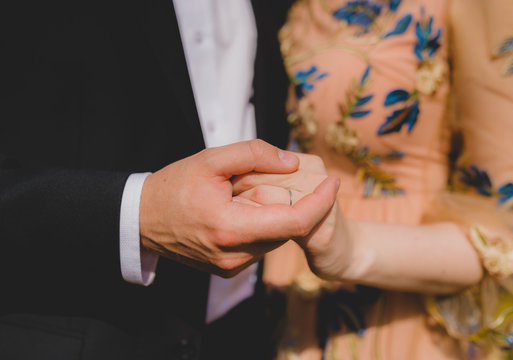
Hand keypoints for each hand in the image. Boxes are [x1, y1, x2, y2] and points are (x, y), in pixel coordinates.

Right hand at [139, 140, 339, 277]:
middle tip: (286, 177)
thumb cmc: (173, 187)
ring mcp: (232, 266)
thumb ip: (254, 154)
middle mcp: (236, 255)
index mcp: (232, 227)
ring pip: (275, 237)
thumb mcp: (211, 160)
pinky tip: (244, 209)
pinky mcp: (228, 269)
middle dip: (297, 203)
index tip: (333, 181)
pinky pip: (260, 245)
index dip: (321, 201)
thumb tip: (293, 163)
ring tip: (253, 193)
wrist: (141, 220)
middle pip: (288, 228)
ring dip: (277, 213)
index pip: (295, 220)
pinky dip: (263, 224)